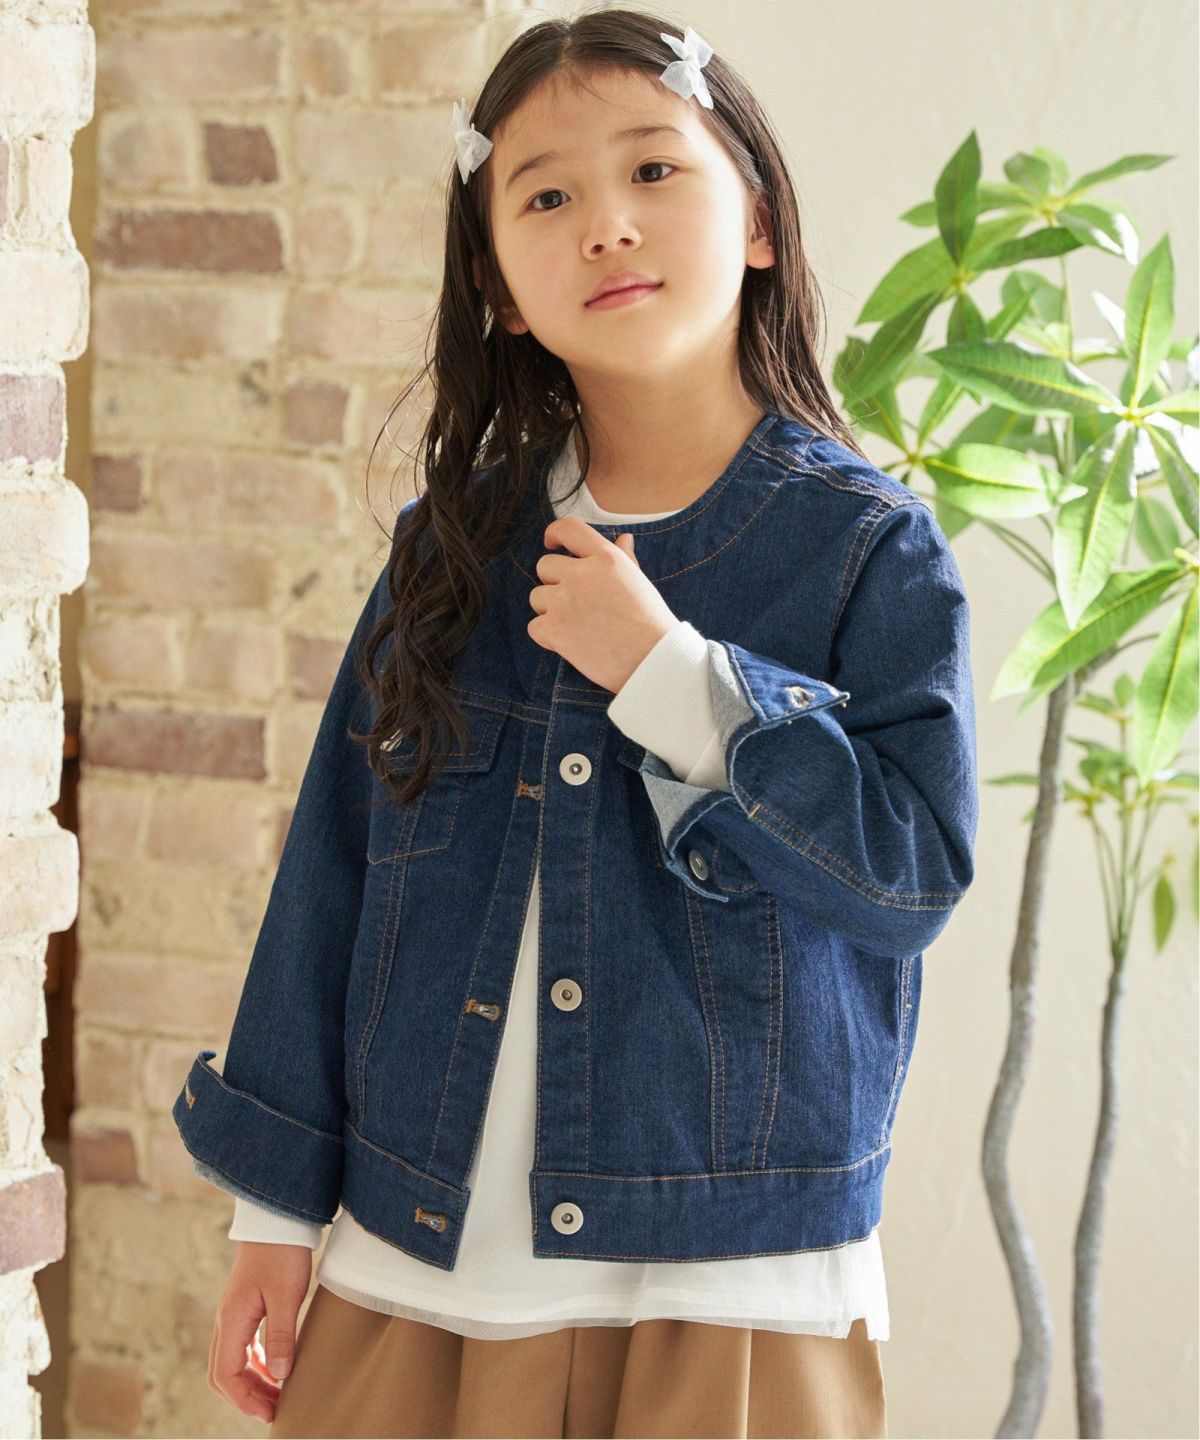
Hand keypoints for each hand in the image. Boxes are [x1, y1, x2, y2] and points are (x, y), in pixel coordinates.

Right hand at [208, 1241, 312, 1423]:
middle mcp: (226, 1320)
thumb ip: (281, 1336)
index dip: (245, 1400)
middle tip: (274, 1411)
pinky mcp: (245, 1306)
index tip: (270, 1413)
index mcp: (231, 1320)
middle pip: (223, 1373)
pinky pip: (243, 1346)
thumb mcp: (286, 1295)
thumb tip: (280, 1376)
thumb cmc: (282, 1253)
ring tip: (278, 1395)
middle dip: (245, 1397)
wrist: (278, 1218)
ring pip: (232, 1361)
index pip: (226, 1375)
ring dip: (252, 1382)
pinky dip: (256, 1364)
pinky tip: (276, 1368)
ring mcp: (234, 1313)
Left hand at [528, 516, 678, 693]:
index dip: (554, 533)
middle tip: (576, 604)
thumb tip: (624, 539)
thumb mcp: (639, 583)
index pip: (569, 528)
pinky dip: (548, 636)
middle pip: (544, 566)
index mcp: (605, 558)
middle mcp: (582, 574)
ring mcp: (565, 601)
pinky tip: (572, 643)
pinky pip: (534, 627)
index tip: (552, 543)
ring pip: (537, 597)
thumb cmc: (651, 624)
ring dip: (550, 611)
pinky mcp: (554, 629)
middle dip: (555, 583)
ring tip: (579, 627)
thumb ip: (625, 559)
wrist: (653, 661)